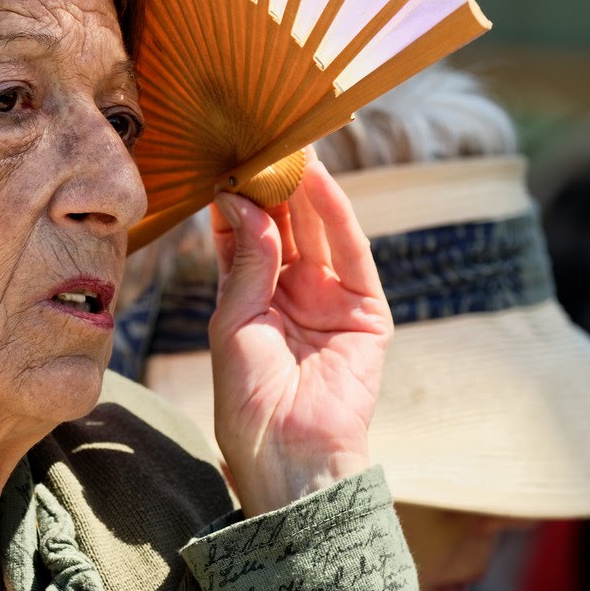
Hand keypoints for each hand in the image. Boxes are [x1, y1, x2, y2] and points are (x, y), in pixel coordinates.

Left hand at [207, 151, 391, 516]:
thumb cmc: (248, 404)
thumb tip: (242, 199)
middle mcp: (292, 294)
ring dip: (304, 188)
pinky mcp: (366, 311)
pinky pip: (351, 253)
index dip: (236, 197)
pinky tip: (318, 180)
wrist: (291, 457)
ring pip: (317, 231)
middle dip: (271, 183)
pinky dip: (336, 215)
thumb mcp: (233, 324)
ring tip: (287, 143)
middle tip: (257, 133)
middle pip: (283, 226)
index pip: (244, 236)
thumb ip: (245, 262)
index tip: (223, 154)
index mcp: (251, 301)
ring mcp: (330, 300)